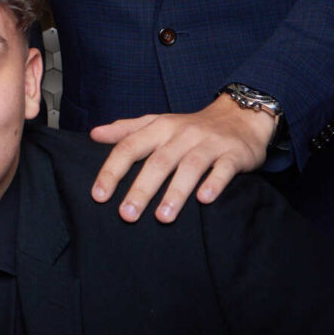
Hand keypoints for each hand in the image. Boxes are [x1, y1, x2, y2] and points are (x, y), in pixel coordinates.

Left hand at [90, 95, 275, 222]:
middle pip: (158, 162)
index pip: (129, 147)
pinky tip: (204, 200)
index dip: (112, 171)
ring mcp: (208, 143)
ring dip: (175, 192)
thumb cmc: (190, 127)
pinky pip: (223, 169)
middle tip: (126, 215)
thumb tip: (94, 135)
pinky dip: (214, 183)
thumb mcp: (156, 123)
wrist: (239, 116)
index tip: (98, 196)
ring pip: (190, 167)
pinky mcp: (233, 154)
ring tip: (162, 218)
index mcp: (159, 127)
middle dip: (141, 189)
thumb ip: (126, 130)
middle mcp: (182, 134)